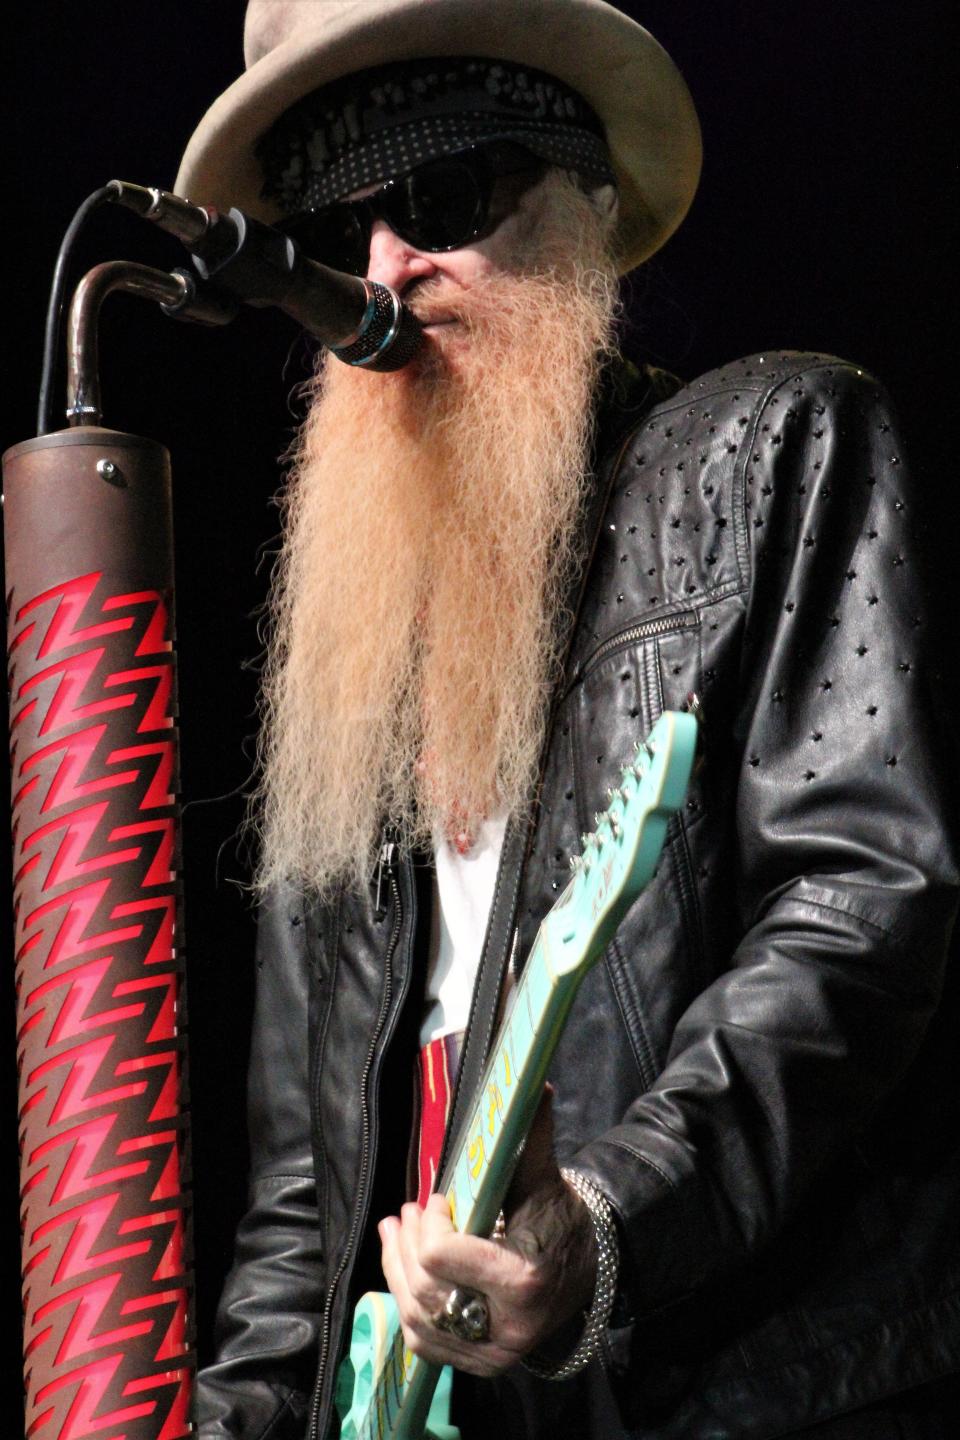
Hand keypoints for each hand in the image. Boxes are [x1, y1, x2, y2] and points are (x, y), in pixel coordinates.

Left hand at [377, 1087, 596, 1375]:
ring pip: (417, 1319)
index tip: (439, 1198)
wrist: (587, 1269)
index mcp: (522, 1281)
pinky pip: (425, 1343)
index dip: (431, 1222)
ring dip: (396, 1270)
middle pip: (424, 1289)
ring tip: (395, 1232)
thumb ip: (529, 1137)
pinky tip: (402, 1269)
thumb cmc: (561, 1221)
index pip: (442, 1257)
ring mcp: (492, 1354)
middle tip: (406, 1211)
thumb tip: (532, 1083)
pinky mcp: (480, 1364)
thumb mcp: (545, 1179)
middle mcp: (506, 1329)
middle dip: (406, 1244)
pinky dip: (407, 1304)